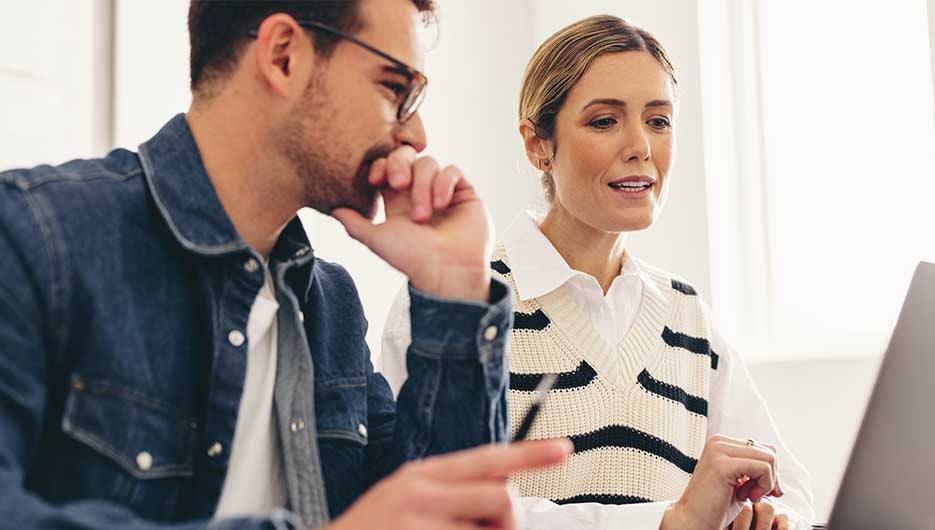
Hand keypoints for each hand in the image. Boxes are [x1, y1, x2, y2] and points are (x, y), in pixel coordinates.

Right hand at [326, 439, 572, 529]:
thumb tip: (503, 492)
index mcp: (422, 475)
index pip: (486, 458)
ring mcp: (420, 525)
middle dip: (507, 522)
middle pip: (500, 497)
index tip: (563, 449)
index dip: (529, 454)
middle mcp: (421, 494)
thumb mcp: (407, 497)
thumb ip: (450, 490)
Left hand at [333, 146, 492, 301]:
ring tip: (423, 215)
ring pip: (429, 164)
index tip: (375, 179)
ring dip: (423, 186)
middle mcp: (420, 193)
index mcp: (398, 201)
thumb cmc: (411, 260)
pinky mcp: (464, 193)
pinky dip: (444, 184)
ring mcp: (443, 191)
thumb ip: (354, 223)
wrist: (446, 273)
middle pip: (407, 157)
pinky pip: (453, 171)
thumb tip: (332, 208)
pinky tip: (442, 205)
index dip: (381, 166)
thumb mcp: (376, 239)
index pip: (387, 167)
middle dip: (400, 164)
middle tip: (398, 183)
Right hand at [660, 434, 782, 529]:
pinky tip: (747, 497)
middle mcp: (718, 442)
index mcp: (720, 443)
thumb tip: (776, 465)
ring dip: (767, 482)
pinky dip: (764, 486)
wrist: (693, 521)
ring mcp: (719, 450)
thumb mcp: (739, 481)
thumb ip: (753, 467)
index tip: (760, 491)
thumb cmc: (715, 506)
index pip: (763, 447)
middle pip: (769, 451)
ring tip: (748, 495)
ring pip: (769, 458)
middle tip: (754, 495)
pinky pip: (763, 468)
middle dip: (771, 478)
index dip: (770, 472)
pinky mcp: (723, 464)